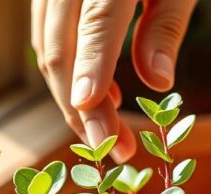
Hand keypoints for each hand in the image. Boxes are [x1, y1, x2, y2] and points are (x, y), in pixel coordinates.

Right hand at [30, 0, 196, 160]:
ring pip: (45, 48)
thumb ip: (166, 25)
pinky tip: (102, 96)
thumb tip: (158, 82)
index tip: (98, 124)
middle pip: (60, 48)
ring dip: (71, 96)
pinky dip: (67, 71)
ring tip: (109, 132)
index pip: (97, 25)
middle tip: (116, 150)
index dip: (94, 76)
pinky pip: (44, 35)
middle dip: (82, 108)